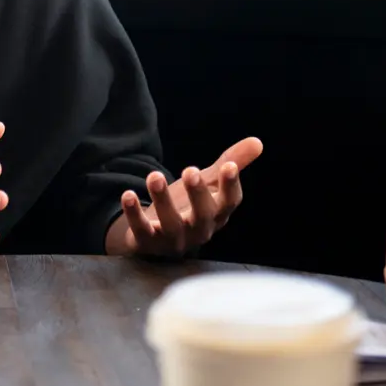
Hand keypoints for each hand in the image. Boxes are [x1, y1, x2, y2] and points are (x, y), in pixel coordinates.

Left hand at [107, 137, 262, 257]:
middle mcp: (199, 230)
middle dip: (198, 194)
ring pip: (171, 224)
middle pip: (203, 216)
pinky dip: (135, 214)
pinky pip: (142, 231)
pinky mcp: (148, 243)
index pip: (229, 203)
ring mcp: (174, 240)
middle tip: (190, 170)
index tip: (229, 166)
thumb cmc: (190, 207)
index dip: (230, 186)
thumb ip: (231, 163)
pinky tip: (127, 194)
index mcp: (216, 214)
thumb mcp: (208, 184)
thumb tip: (258, 141)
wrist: (159, 239)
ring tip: (154, 175)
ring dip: (162, 200)